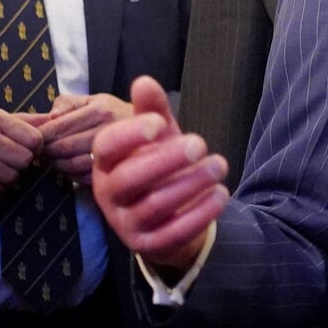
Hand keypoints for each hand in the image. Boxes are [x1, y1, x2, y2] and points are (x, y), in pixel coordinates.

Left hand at [38, 92, 133, 182]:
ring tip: (55, 159)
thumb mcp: (93, 100)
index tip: (37, 139)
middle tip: (42, 151)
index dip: (42, 135)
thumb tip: (51, 117)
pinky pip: (84, 177)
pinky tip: (71, 168)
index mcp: (100, 111)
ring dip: (57, 164)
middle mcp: (108, 131)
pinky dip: (72, 174)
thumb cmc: (116, 114)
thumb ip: (68, 103)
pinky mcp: (117, 172)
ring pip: (72, 164)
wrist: (152, 131)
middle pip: (64, 147)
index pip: (59, 127)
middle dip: (47, 151)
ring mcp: (115, 154)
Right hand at [93, 77, 229, 271]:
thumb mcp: (159, 139)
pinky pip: (172, 232)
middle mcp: (109, 193)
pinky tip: (221, 194)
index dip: (130, 134)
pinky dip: (199, 213)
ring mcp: (125, 222)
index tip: (160, 124)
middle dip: (167, 159)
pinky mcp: (147, 245)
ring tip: (220, 165)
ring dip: (191, 183)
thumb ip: (153, 112)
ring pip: (155, 204)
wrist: (169, 218)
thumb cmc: (160, 168)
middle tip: (200, 144)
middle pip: (130, 177)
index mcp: (106, 163)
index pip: (106, 146)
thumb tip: (144, 82)